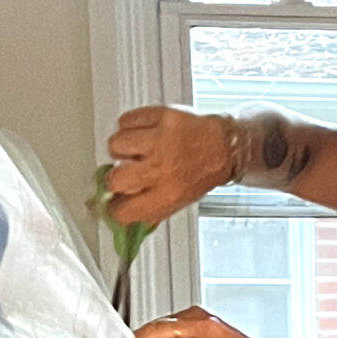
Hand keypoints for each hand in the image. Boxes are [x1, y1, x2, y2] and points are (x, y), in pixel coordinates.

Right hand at [103, 106, 231, 225]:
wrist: (224, 147)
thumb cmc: (201, 173)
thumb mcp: (177, 202)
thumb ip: (148, 212)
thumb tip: (119, 220)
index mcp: (168, 195)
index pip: (124, 211)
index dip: (113, 209)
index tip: (111, 203)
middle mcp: (162, 168)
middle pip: (115, 178)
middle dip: (115, 178)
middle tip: (124, 173)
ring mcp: (160, 141)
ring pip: (115, 145)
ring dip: (121, 148)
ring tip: (136, 149)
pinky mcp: (159, 117)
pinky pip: (125, 121)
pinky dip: (129, 126)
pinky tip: (142, 133)